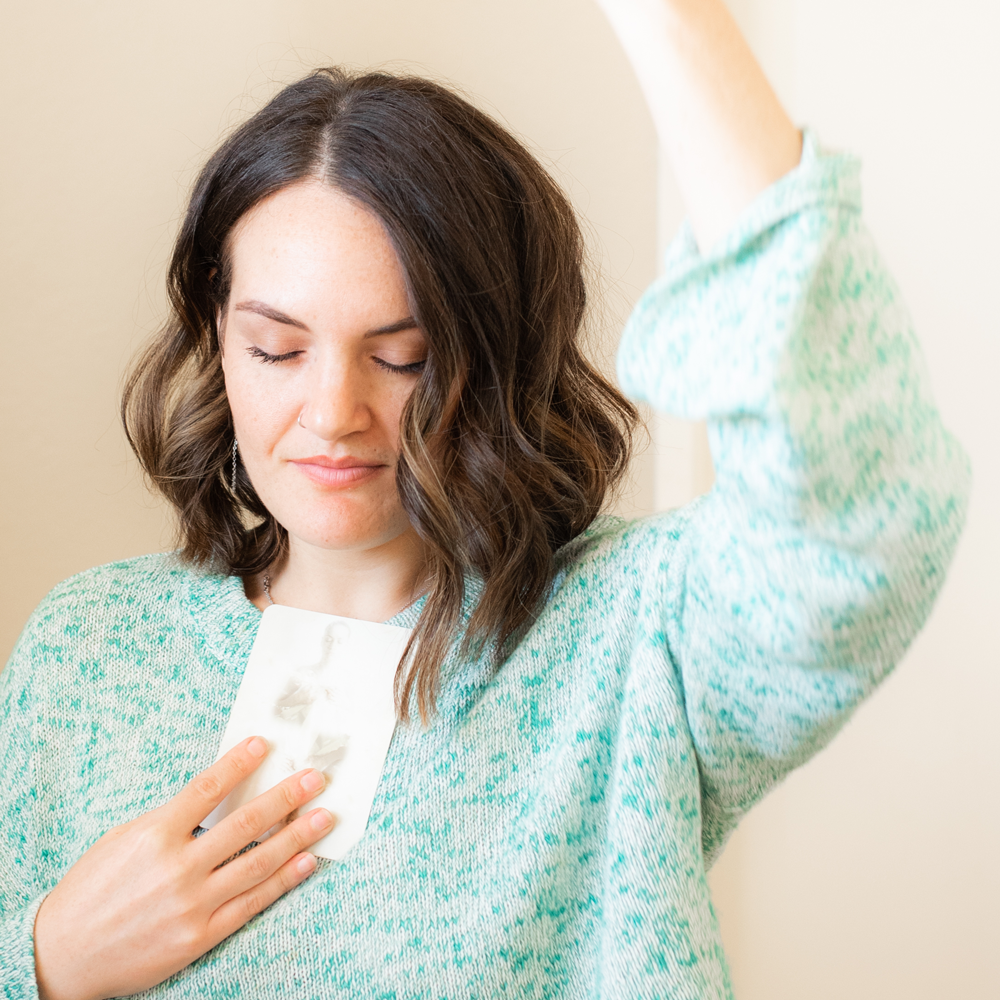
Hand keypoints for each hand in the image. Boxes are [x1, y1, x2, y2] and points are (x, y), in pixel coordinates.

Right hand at [33, 736, 333, 999]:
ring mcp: (192, 905)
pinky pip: (251, 903)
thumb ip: (171, 819)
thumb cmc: (93, 890)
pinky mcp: (200, 936)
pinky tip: (305, 862)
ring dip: (296, 838)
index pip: (206, 789)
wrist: (63, 956)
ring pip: (257, 864)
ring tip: (325, 817)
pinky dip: (282, 881)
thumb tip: (218, 794)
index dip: (239, 763)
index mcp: (154, 836)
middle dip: (285, 798)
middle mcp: (177, 869)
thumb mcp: (124, 839)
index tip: (265, 743)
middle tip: (316, 778)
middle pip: (244, 825)